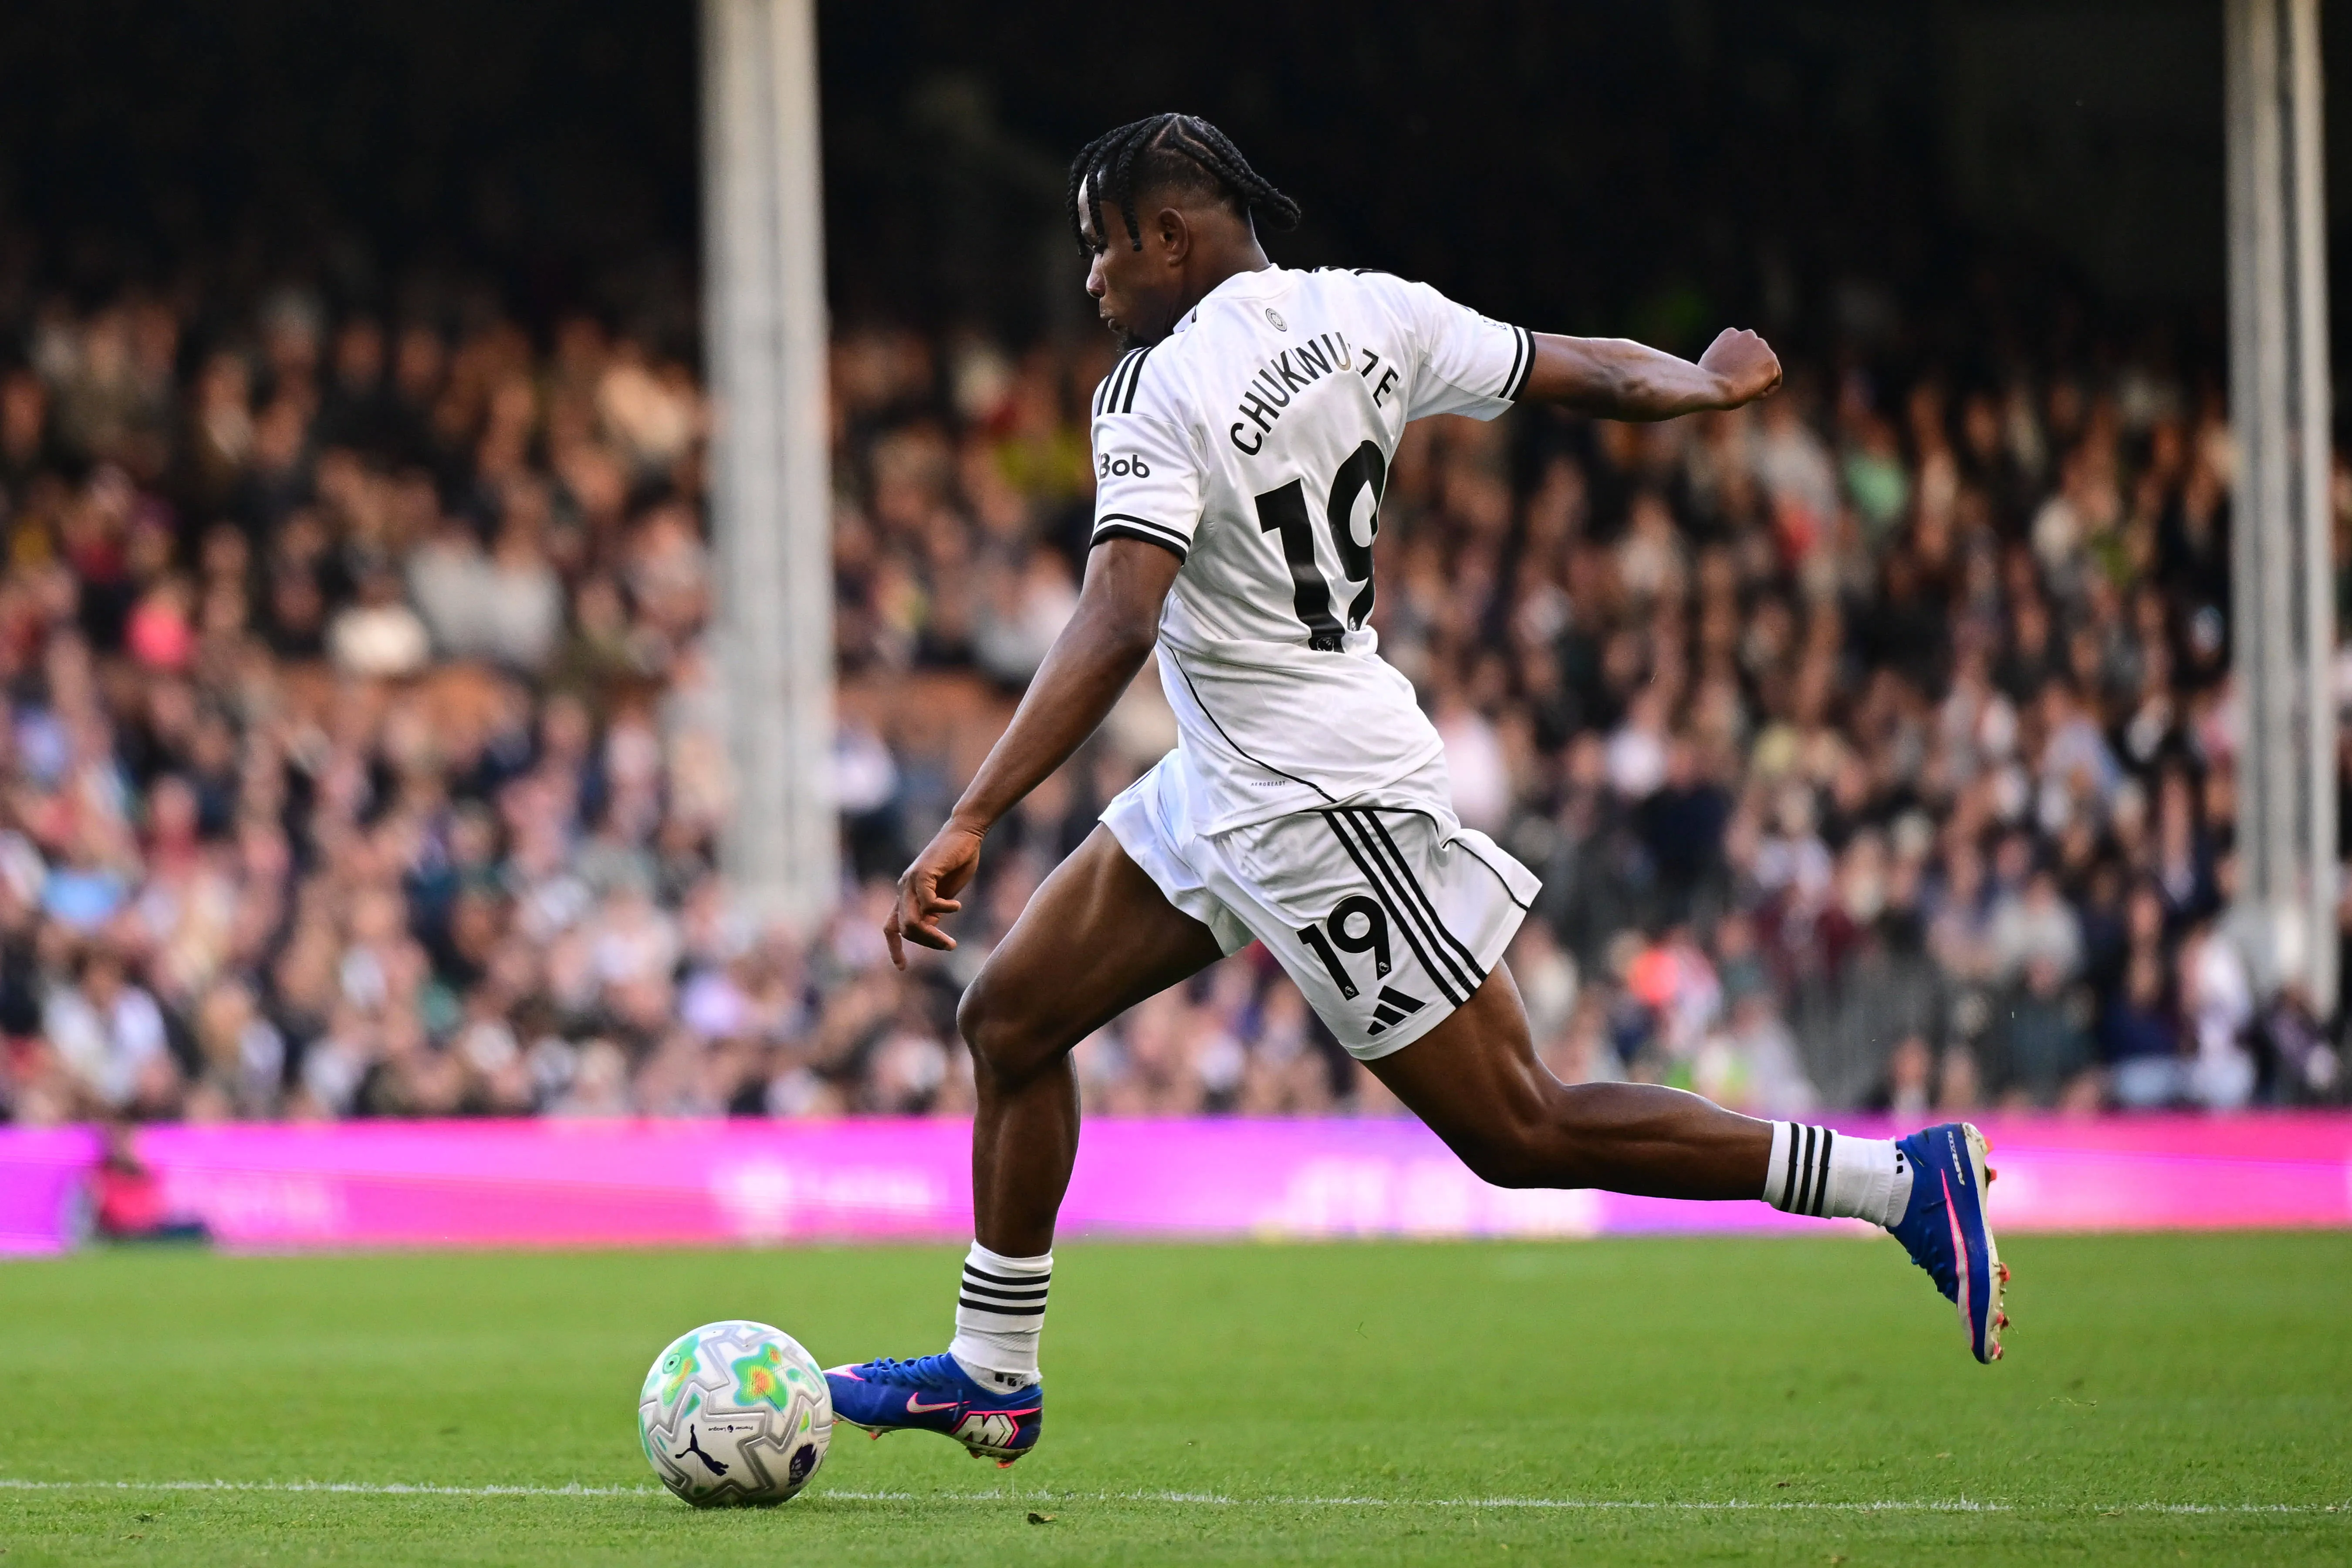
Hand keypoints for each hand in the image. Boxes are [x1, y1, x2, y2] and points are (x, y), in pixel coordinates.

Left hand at [884, 819, 985, 967]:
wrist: (964, 834)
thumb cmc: (957, 862)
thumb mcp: (944, 893)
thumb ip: (934, 910)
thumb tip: (929, 928)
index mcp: (907, 895)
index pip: (891, 927)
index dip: (894, 948)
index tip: (902, 967)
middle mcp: (904, 888)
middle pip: (904, 929)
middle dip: (926, 943)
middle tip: (948, 946)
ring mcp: (911, 880)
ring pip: (912, 921)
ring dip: (933, 936)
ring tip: (951, 942)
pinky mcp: (923, 873)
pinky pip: (929, 903)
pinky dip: (944, 910)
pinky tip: (957, 906)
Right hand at [1698, 327, 1781, 407]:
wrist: (1713, 386)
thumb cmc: (1707, 381)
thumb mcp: (1713, 364)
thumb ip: (1725, 359)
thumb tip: (1733, 365)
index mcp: (1730, 333)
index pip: (1742, 351)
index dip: (1736, 369)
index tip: (1726, 379)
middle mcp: (1748, 335)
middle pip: (1755, 359)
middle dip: (1749, 373)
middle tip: (1734, 386)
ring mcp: (1761, 347)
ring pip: (1765, 369)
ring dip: (1756, 381)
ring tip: (1741, 390)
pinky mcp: (1771, 361)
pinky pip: (1773, 382)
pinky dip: (1764, 391)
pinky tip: (1750, 395)